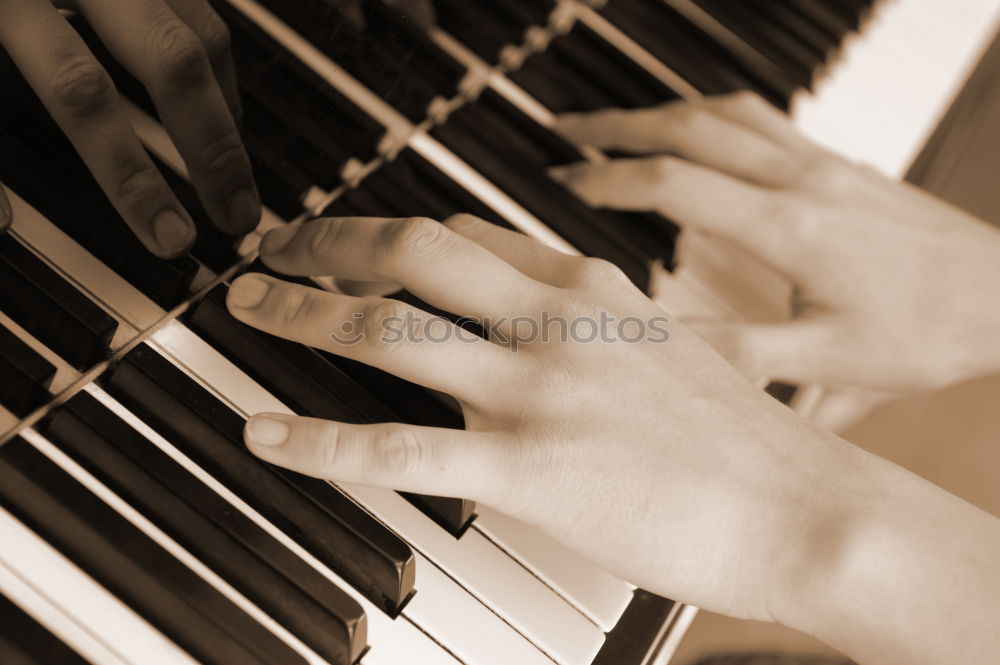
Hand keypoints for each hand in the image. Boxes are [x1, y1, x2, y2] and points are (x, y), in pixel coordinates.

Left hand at [0, 0, 257, 256]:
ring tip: (237, 171)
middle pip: (167, 59)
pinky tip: (219, 100)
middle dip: (212, 149)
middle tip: (236, 215)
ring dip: (224, 111)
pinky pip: (194, 4)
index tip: (167, 236)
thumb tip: (1, 221)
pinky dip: (215, 62)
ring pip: (195, 29)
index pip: (81, 94)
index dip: (131, 175)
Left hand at [225, 213, 859, 621]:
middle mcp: (555, 320)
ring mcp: (536, 390)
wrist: (803, 506)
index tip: (362, 236)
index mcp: (592, 286)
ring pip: (388, 333)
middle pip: (416, 254)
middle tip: (283, 250)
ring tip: (252, 306)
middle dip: (333, 244)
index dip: (401, 229)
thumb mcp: (667, 347)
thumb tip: (546, 322)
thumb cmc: (742, 437)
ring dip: (304, 313)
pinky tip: (266, 434)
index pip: (473, 233)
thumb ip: (597, 326)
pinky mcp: (526, 469)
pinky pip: (395, 449)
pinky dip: (317, 440)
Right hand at [550, 92, 999, 391]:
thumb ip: (742, 352)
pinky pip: (762, 117)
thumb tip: (664, 351)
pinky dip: (711, 112)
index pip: (674, 185)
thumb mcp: (831, 360)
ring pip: (724, 112)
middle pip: (688, 128)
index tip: (561, 184)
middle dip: (616, 127)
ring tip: (612, 121)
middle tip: (562, 132)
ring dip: (659, 111)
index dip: (608, 181)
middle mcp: (800, 180)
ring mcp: (821, 164)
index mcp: (789, 229)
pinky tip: (694, 124)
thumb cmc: (926, 333)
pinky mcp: (838, 163)